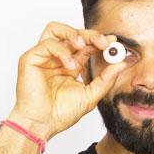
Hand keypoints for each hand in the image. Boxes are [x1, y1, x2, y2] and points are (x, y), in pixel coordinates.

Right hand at [9, 21, 126, 139]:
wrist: (43, 124)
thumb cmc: (61, 113)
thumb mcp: (91, 94)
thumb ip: (106, 79)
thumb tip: (122, 64)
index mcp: (71, 65)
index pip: (86, 45)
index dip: (99, 40)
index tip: (114, 42)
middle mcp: (57, 58)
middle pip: (73, 33)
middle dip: (90, 34)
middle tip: (103, 43)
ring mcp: (44, 57)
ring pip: (55, 29)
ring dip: (73, 33)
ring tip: (83, 46)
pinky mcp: (31, 58)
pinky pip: (47, 44)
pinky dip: (62, 52)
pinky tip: (70, 66)